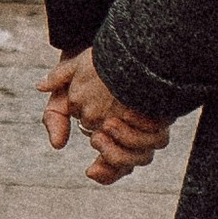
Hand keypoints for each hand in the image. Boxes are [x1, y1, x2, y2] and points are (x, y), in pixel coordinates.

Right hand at [41, 47, 169, 184]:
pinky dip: (144, 130)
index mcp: (113, 135)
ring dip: (127, 143)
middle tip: (97, 137)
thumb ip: (55, 118)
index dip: (106, 174)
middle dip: (113, 154)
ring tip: (109, 125)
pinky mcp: (162, 111)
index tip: (89, 171)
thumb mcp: (64, 92)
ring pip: (146, 152)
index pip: (117, 166)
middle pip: (132, 162)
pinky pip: (158, 134)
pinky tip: (129, 114)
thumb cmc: (86, 70)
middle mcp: (135, 133)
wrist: (108, 44)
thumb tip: (57, 144)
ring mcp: (149, 123)